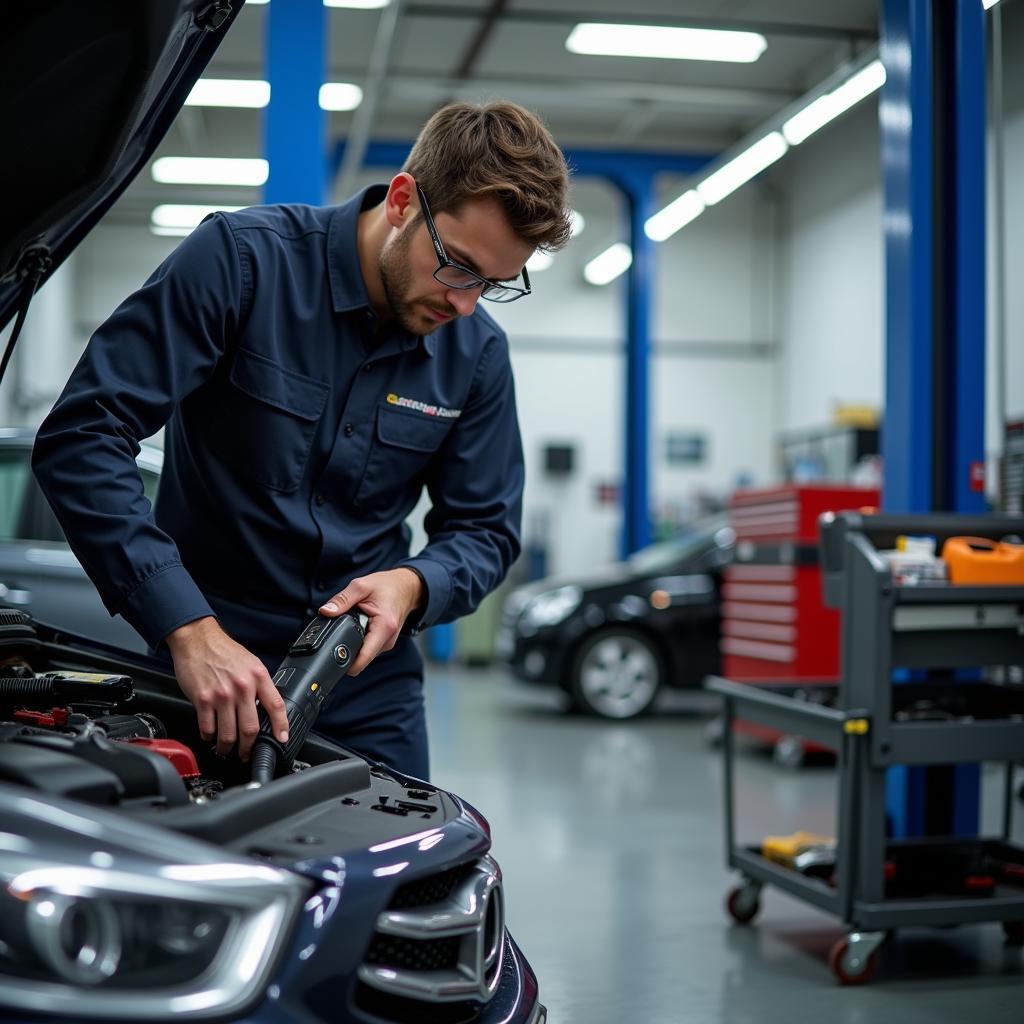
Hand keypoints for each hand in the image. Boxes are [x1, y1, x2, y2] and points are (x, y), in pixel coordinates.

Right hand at [165, 616, 289, 760]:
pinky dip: (209, 737)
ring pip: (228, 734)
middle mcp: (242, 687)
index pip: (276, 706)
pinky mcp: (202, 700)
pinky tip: (211, 737)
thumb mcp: (251, 664)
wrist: (198, 640)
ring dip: (228, 747)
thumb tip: (265, 708)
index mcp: (258, 677)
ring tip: (227, 749)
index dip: (282, 726)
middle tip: (246, 753)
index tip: (282, 739)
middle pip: (250, 728)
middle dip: (249, 747)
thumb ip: (259, 685)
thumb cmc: (224, 652)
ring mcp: (221, 695)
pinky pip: (208, 728)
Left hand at [320, 568, 423, 675]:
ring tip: (355, 623)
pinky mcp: (384, 643)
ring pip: (362, 653)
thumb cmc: (389, 586)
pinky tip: (361, 625)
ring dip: (353, 641)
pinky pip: (367, 647)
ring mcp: (386, 643)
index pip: (362, 659)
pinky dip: (360, 638)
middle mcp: (387, 640)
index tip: (331, 658)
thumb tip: (325, 611)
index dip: (345, 664)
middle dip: (346, 647)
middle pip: (360, 658)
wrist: (407, 587)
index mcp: (384, 628)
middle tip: (342, 628)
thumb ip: (342, 600)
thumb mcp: (362, 586)